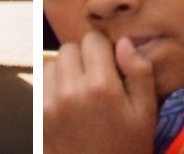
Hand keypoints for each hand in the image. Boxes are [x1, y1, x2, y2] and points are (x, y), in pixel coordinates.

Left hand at [42, 31, 155, 153]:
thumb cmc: (127, 150)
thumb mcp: (146, 114)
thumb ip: (139, 72)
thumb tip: (123, 41)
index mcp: (101, 87)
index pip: (93, 40)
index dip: (104, 50)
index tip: (110, 67)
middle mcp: (70, 92)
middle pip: (69, 49)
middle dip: (83, 59)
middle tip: (96, 82)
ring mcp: (49, 106)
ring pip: (51, 66)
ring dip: (65, 73)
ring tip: (80, 96)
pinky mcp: (37, 118)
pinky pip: (40, 87)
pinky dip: (52, 90)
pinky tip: (67, 108)